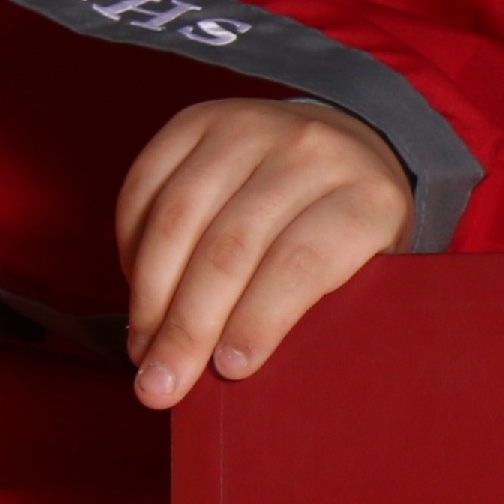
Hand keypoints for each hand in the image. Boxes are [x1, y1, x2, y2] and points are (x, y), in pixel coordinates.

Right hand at [115, 97, 413, 407]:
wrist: (345, 149)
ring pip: (179, 217)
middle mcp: (310, 150)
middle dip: (189, 326)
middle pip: (231, 246)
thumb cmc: (351, 238)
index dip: (259, 320)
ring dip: (150, 295)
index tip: (228, 369)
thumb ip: (329, 315)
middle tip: (162, 384)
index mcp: (366, 198)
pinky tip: (138, 294)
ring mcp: (250, 126)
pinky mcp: (197, 119)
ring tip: (143, 351)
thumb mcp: (371, 276)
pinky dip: (132, 247)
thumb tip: (250, 379)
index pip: (301, 262)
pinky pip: (146, 186)